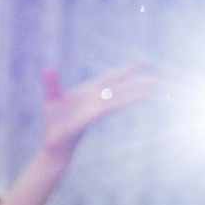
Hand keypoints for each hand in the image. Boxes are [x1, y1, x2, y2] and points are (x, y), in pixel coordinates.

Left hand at [40, 62, 154, 160]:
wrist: (53, 142)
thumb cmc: (54, 121)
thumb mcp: (51, 99)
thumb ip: (51, 84)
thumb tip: (47, 68)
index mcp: (89, 90)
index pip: (111, 76)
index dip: (127, 69)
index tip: (144, 62)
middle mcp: (96, 98)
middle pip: (120, 86)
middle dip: (138, 81)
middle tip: (157, 79)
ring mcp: (95, 107)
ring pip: (119, 96)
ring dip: (136, 91)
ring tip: (153, 86)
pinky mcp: (91, 116)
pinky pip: (109, 107)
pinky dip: (122, 102)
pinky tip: (133, 100)